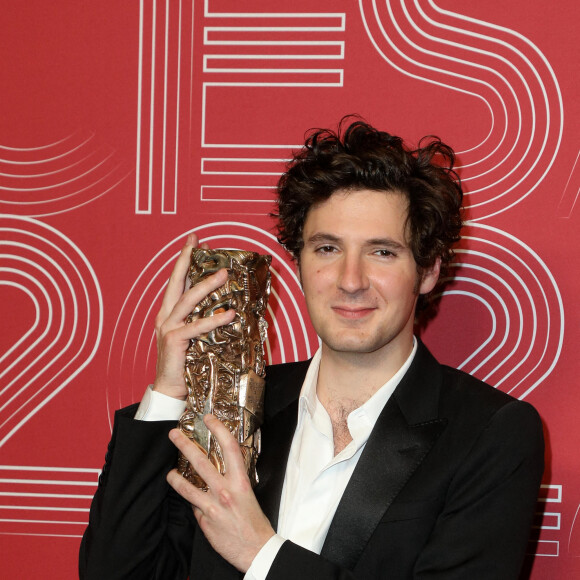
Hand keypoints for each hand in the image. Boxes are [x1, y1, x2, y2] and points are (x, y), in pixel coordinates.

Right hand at [153, 234, 235, 398]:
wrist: (170, 388)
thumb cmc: (184, 361)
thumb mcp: (193, 335)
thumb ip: (202, 318)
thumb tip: (225, 304)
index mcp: (168, 312)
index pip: (177, 281)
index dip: (184, 260)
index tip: (194, 241)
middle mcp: (165, 316)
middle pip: (176, 282)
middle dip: (186, 260)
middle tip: (199, 242)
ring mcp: (168, 327)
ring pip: (187, 300)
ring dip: (206, 285)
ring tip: (224, 274)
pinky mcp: (174, 341)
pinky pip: (196, 327)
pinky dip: (214, 320)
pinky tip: (229, 314)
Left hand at [167, 415, 274, 572]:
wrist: (257, 550)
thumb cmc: (255, 522)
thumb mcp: (249, 494)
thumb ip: (233, 481)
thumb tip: (219, 472)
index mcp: (240, 481)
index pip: (229, 447)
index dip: (218, 429)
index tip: (209, 418)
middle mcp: (225, 491)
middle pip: (200, 462)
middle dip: (184, 445)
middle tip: (174, 434)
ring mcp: (212, 506)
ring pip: (186, 486)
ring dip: (174, 477)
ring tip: (169, 473)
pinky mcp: (204, 520)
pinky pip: (194, 507)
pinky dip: (192, 503)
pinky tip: (191, 501)